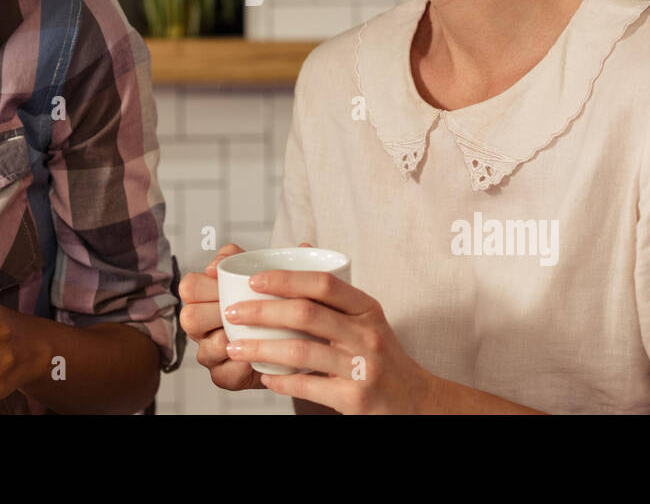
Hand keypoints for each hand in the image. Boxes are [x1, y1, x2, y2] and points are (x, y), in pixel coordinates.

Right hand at [178, 242, 318, 392]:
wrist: (293, 344)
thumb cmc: (277, 305)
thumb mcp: (278, 279)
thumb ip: (286, 261)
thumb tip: (304, 245)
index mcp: (207, 297)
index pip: (189, 286)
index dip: (206, 282)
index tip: (228, 281)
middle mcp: (202, 326)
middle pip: (190, 317)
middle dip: (216, 312)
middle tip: (244, 308)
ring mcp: (210, 352)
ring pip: (204, 348)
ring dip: (229, 341)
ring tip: (253, 335)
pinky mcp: (223, 377)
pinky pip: (223, 375)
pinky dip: (241, 367)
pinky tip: (258, 359)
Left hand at [220, 265, 433, 413]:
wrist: (416, 400)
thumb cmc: (381, 354)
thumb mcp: (368, 317)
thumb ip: (335, 291)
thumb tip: (301, 248)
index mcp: (367, 308)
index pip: (324, 284)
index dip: (285, 279)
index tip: (253, 281)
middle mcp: (367, 334)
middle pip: (305, 314)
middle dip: (262, 312)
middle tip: (233, 313)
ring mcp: (362, 368)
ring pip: (301, 352)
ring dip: (261, 348)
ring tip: (235, 347)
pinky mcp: (355, 399)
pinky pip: (308, 387)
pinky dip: (280, 381)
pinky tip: (265, 377)